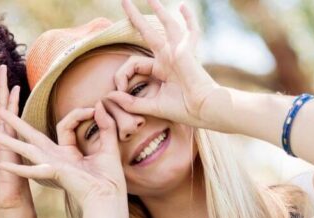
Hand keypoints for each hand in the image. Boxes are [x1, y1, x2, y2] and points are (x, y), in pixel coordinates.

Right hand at [0, 101, 128, 217]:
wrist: (109, 200)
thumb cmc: (110, 180)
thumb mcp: (109, 147)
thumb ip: (106, 126)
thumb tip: (100, 105)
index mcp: (68, 154)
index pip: (64, 125)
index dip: (78, 114)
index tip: (94, 109)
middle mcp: (56, 159)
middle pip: (33, 137)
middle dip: (17, 124)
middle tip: (1, 112)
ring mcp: (52, 167)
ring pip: (27, 149)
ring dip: (9, 141)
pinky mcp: (54, 173)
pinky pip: (33, 169)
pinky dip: (18, 167)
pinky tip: (2, 165)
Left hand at [107, 0, 220, 127]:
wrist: (203, 110)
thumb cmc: (183, 109)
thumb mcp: (151, 106)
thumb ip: (130, 103)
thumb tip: (109, 96)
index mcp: (160, 69)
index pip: (134, 63)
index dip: (122, 75)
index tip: (119, 89)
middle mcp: (168, 57)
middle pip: (148, 33)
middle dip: (135, 17)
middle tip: (124, 1)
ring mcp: (178, 52)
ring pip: (167, 25)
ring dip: (159, 10)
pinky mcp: (186, 52)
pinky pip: (190, 31)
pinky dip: (189, 19)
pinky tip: (183, 6)